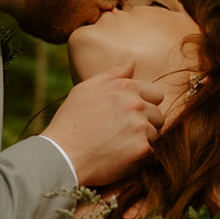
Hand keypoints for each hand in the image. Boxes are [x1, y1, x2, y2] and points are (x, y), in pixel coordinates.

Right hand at [45, 61, 164, 186]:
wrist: (62, 156)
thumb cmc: (70, 122)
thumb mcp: (85, 89)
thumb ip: (112, 74)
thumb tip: (132, 61)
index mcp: (125, 87)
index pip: (155, 94)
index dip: (144, 105)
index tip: (128, 116)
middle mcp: (136, 104)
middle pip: (158, 115)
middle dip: (145, 123)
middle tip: (121, 133)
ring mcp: (140, 126)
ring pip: (154, 134)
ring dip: (141, 140)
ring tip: (117, 144)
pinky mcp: (141, 148)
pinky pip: (150, 152)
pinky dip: (138, 156)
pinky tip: (118, 156)